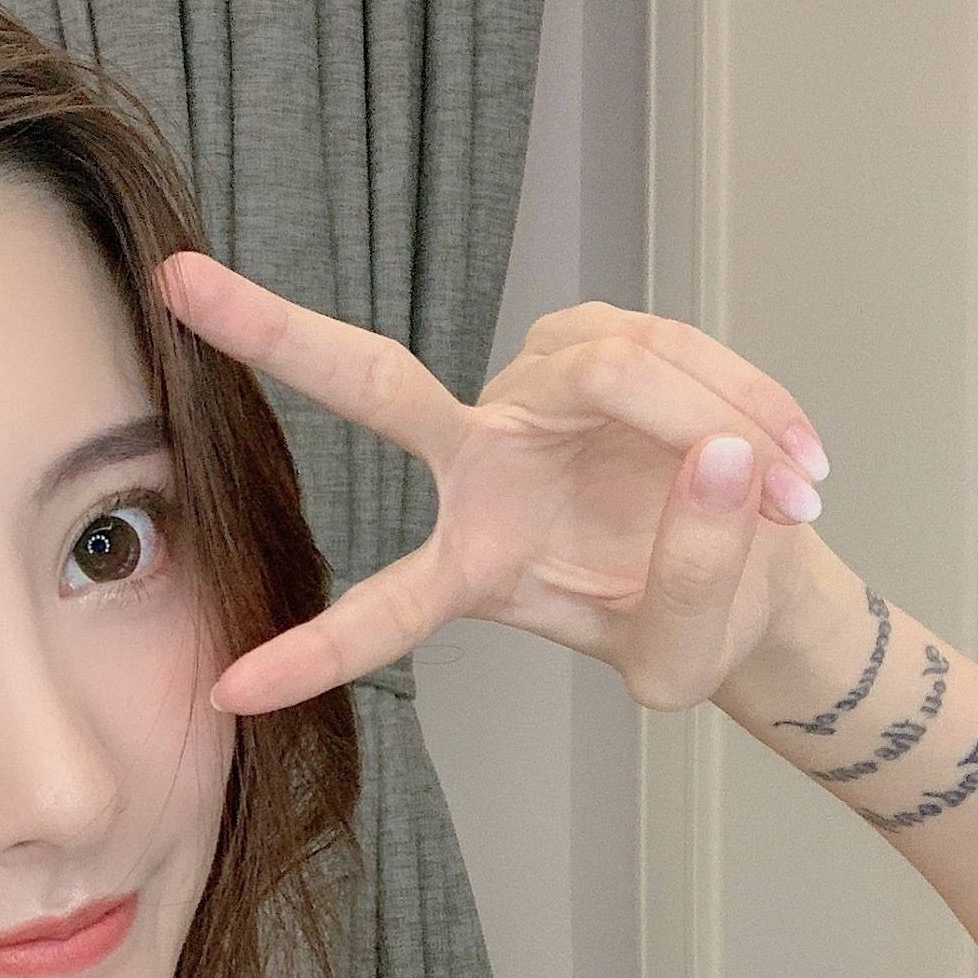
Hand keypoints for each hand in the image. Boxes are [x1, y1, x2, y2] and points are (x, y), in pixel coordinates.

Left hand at [152, 251, 831, 714]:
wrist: (758, 564)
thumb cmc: (692, 619)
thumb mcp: (691, 658)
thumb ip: (701, 578)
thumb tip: (721, 459)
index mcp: (472, 565)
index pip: (380, 612)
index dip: (312, 654)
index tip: (228, 693)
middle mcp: (479, 464)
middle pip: (374, 386)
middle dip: (274, 331)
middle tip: (177, 283)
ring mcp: (535, 392)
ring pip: (614, 376)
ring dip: (719, 427)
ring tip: (801, 495)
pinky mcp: (604, 339)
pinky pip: (677, 354)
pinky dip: (752, 406)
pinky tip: (797, 463)